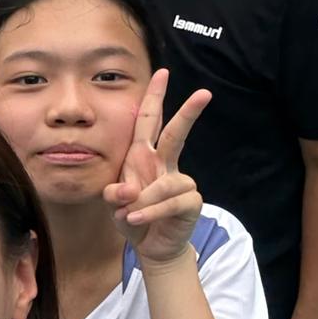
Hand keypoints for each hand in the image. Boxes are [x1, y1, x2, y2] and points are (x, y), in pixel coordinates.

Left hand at [103, 69, 210, 266]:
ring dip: (143, 201)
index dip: (154, 98)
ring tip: (128, 215)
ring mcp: (180, 183)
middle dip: (188, 113)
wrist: (150, 246)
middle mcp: (164, 165)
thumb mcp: (114, 204)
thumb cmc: (133, 217)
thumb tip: (126, 190)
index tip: (162, 72)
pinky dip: (150, 212)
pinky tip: (136, 220)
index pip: (148, 122)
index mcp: (143, 157)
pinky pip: (171, 203)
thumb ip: (113, 194)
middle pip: (176, 134)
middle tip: (204, 92)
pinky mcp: (191, 202)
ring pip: (166, 183)